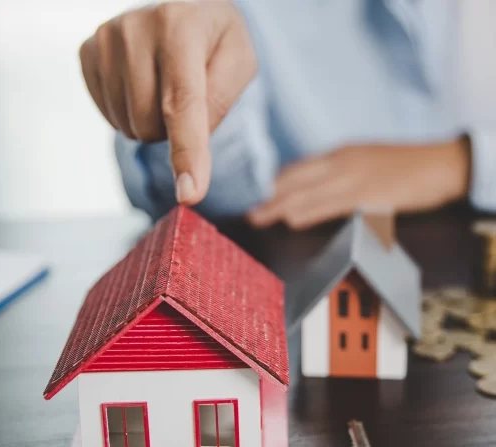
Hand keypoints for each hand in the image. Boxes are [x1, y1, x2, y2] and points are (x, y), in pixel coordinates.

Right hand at [79, 0, 256, 204]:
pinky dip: (128, 114)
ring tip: (162, 87)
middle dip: (172, 129)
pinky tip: (141, 86)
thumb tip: (188, 155)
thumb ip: (219, 102)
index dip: (187, 152)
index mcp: (181, 25)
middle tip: (184, 99)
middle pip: (151, 123)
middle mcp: (136, 27)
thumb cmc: (215, 41)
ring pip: (128, 125)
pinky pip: (108, 115)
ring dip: (151, 123)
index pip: (182, 103)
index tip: (189, 193)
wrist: (182, 8)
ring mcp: (105, 38)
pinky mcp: (88, 52)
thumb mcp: (239, 62)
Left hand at [248, 139, 470, 229]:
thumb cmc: (404, 164)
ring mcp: (353, 178)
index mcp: (340, 153)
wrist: (442, 164)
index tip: (256, 195)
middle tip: (249, 211)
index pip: (298, 168)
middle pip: (296, 180)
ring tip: (259, 218)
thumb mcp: (365, 158)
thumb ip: (339, 170)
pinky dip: (309, 213)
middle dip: (270, 197)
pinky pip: (331, 205)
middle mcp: (341, 162)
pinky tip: (292, 220)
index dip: (275, 183)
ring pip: (307, 193)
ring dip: (280, 207)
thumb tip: (313, 185)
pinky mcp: (368, 195)